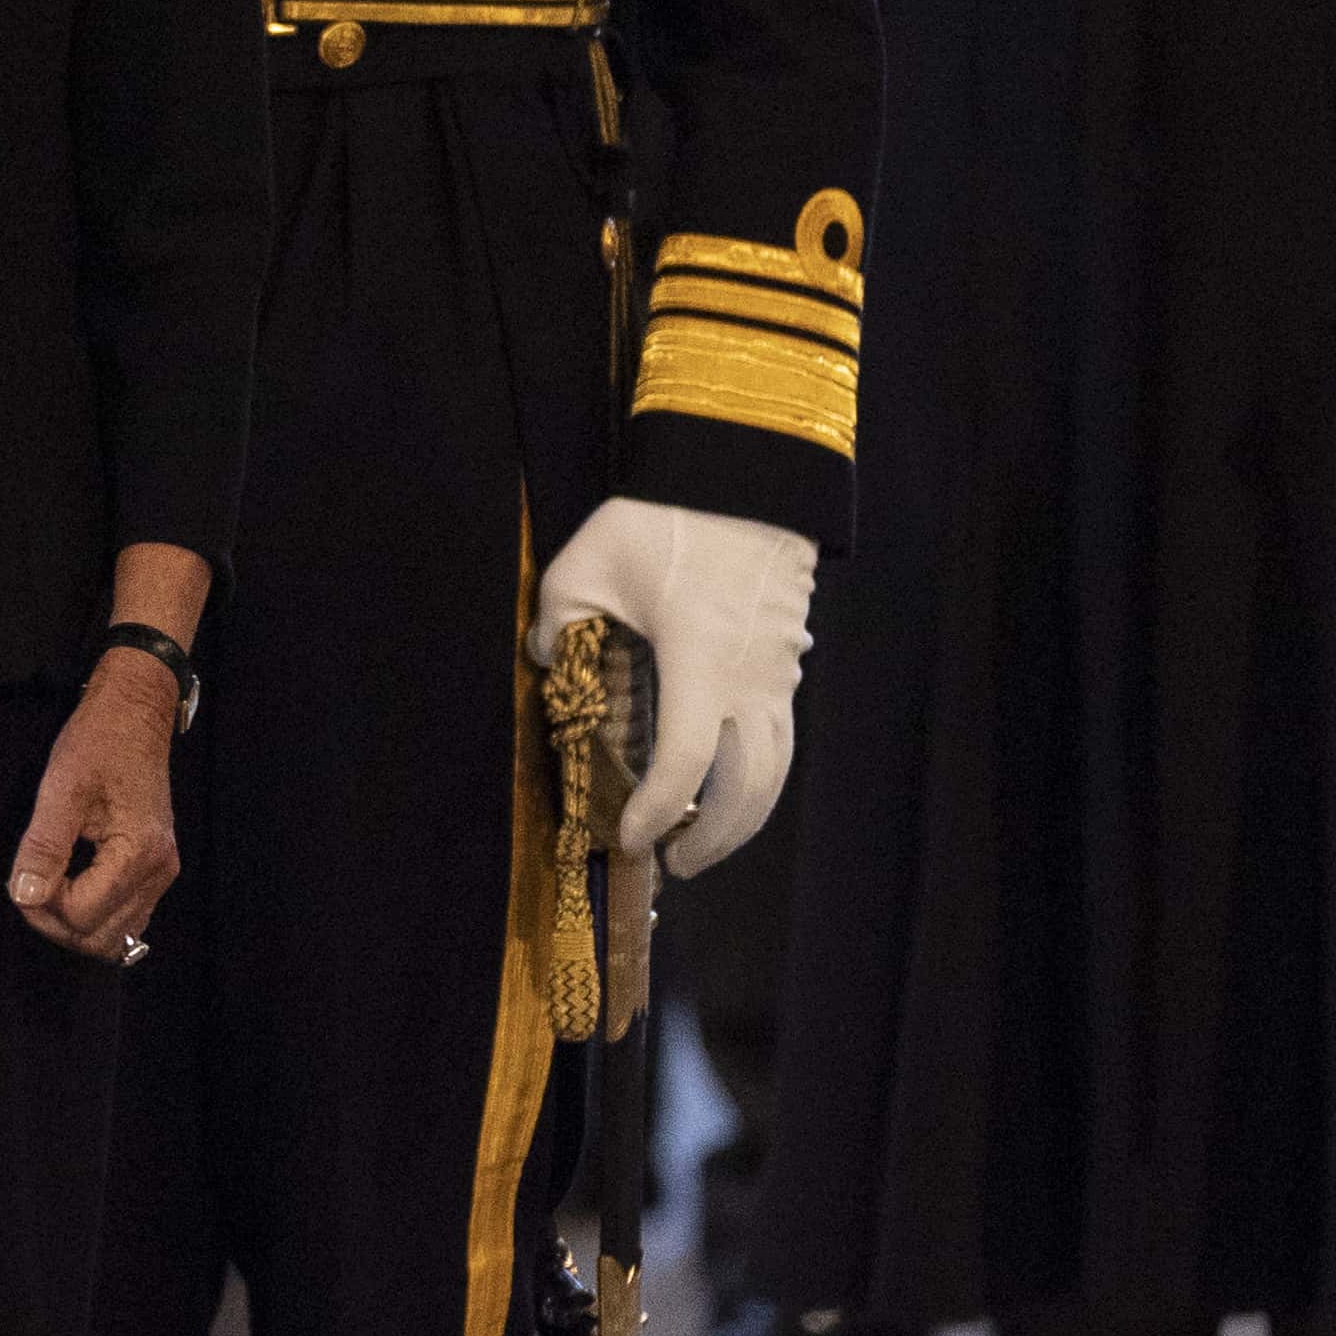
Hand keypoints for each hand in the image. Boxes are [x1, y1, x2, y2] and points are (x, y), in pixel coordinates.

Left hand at [6, 655, 183, 960]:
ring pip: (113, 935)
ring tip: (48, 882)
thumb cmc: (99, 742)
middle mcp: (158, 871)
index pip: (81, 915)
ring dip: (72, 922)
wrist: (134, 715)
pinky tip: (72, 883)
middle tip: (29, 884)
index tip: (22, 875)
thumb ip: (43, 846)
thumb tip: (25, 895)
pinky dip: (93, 913)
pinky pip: (124, 916)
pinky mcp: (155, 869)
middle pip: (98, 938)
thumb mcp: (61, 787)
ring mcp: (161, 873)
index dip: (42, 905)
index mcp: (138, 852)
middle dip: (54, 922)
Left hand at [528, 496, 816, 870]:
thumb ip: (555, 622)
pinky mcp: (788, 662)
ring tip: (701, 840)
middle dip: (713, 839)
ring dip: (743, 818)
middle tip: (673, 862)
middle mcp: (750, 679)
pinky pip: (781, 737)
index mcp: (699, 661)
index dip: (655, 812)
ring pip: (776, 771)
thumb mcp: (585, 563)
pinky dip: (757, 777)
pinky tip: (723, 783)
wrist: (744, 473)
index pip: (685, 764)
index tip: (629, 837)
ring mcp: (778, 673)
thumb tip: (548, 661)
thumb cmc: (663, 517)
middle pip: (747, 789)